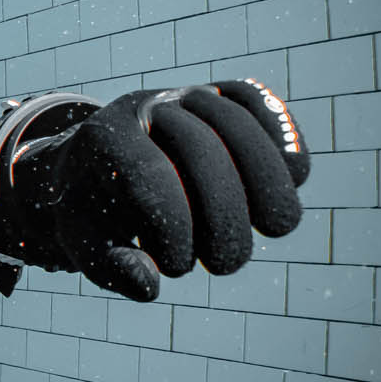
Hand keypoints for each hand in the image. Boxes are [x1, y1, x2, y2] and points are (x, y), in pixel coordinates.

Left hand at [6, 79, 308, 300]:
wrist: (95, 165)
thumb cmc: (95, 211)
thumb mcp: (87, 242)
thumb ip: (111, 268)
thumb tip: (150, 285)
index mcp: (102, 139)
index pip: (148, 177)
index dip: (174, 228)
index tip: (177, 267)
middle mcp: (144, 106)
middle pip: (202, 151)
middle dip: (225, 217)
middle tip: (223, 265)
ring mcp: (182, 96)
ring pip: (239, 127)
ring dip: (267, 185)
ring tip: (269, 231)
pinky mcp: (216, 95)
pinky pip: (258, 104)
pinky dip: (283, 139)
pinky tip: (293, 178)